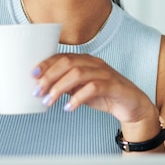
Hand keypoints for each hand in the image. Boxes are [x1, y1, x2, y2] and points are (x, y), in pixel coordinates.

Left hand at [32, 53, 154, 123]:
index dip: (46, 64)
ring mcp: (104, 73)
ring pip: (77, 73)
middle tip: (37, 91)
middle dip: (49, 76)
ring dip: (59, 87)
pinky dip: (78, 98)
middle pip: (67, 62)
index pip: (62, 56)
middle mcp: (94, 63)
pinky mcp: (113, 85)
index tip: (32, 74)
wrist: (132, 105)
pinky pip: (93, 88)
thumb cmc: (105, 95)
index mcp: (85, 60)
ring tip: (48, 101)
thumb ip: (66, 85)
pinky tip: (69, 107)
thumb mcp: (81, 89)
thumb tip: (43, 87)